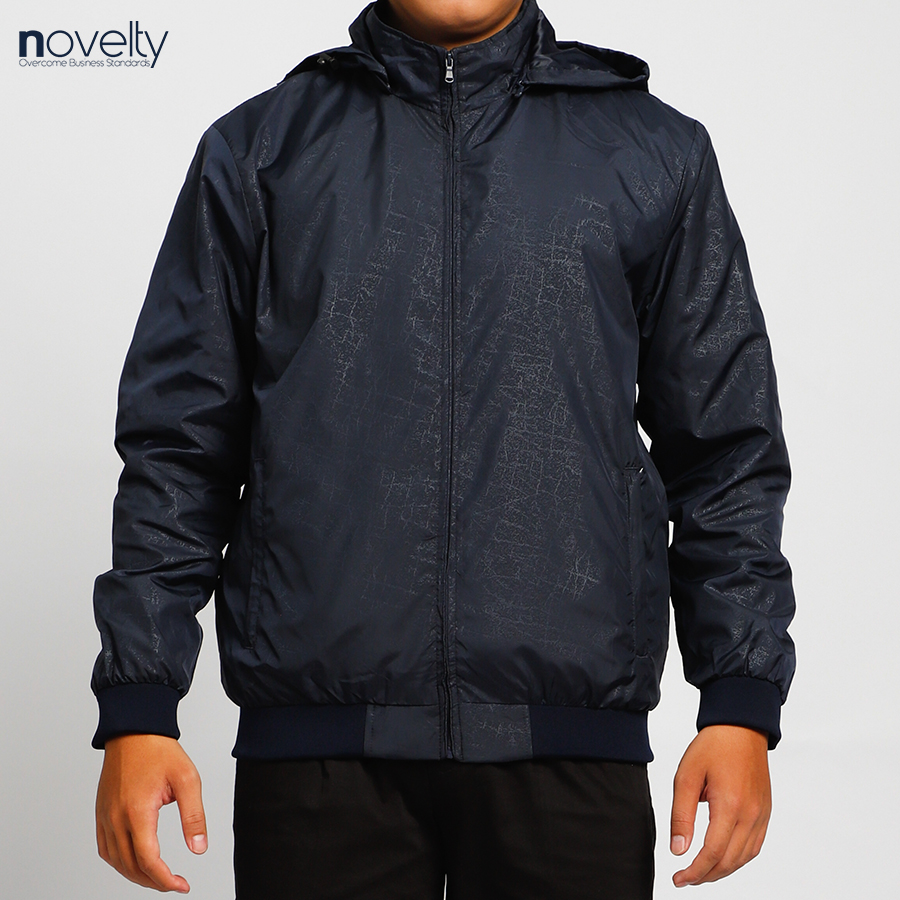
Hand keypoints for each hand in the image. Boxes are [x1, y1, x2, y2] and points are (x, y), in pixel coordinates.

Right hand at [96, 734, 206, 892]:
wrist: (134, 730)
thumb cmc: (160, 751)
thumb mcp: (187, 779)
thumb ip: (194, 816)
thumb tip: (199, 848)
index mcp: (137, 811)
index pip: (148, 860)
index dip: (165, 879)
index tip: (182, 885)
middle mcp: (115, 818)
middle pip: (130, 867)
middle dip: (154, 882)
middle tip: (175, 884)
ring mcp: (104, 817)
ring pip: (116, 862)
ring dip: (136, 875)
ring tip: (159, 876)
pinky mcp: (100, 813)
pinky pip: (106, 849)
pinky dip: (120, 862)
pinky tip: (136, 861)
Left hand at [669, 724, 770, 886]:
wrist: (740, 727)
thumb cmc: (713, 747)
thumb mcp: (686, 776)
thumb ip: (681, 815)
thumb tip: (678, 850)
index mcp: (730, 806)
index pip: (712, 853)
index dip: (694, 871)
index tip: (678, 879)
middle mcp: (751, 815)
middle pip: (729, 861)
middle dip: (706, 876)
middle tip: (685, 879)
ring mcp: (762, 815)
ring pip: (744, 858)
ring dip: (722, 870)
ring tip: (700, 872)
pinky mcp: (765, 812)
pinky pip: (754, 846)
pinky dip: (738, 859)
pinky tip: (722, 858)